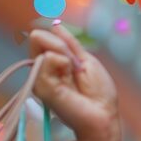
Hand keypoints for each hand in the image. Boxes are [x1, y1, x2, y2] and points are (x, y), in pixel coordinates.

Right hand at [28, 26, 121, 140]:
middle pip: (38, 40)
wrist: (103, 115)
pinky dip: (61, 61)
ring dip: (62, 52)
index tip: (74, 54)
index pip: (43, 40)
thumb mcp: (85, 60)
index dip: (58, 39)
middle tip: (74, 62)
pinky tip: (68, 74)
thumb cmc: (98, 93)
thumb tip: (55, 25)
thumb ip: (69, 44)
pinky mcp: (40, 86)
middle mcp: (42, 71)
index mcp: (53, 65)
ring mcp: (39, 79)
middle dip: (59, 43)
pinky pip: (45, 59)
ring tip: (73, 71)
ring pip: (41, 46)